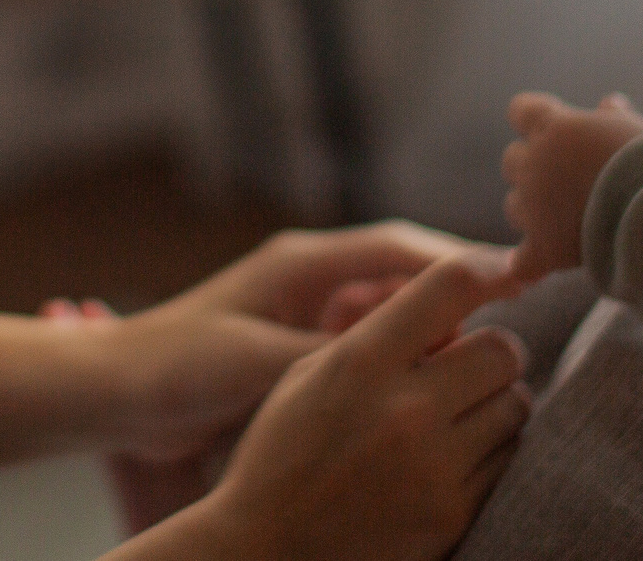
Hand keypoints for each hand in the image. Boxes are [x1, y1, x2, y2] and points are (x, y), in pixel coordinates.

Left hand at [105, 219, 490, 465]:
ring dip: (436, 324)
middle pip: (404, 272)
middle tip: (522, 309)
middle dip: (461, 289)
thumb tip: (393, 360)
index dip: (460, 260)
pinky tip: (435, 380)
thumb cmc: (178, 368)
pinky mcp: (302, 341)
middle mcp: (309, 276)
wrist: (120, 392)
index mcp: (301, 264)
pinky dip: (405, 351)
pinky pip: (370, 338)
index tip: (515, 274)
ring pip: (392, 307)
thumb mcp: (256, 364)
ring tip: (489, 352)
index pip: (398, 249)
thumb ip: (324, 357)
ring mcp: (307, 308)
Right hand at [164, 252, 533, 560]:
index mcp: (361, 362)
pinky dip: (491, 452)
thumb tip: (453, 316)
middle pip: (504, 349)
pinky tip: (454, 456)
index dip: (483, 269)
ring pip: (516, 405)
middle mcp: (405, 410)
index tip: (496, 273)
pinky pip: (508, 461)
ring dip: (497, 402)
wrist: (268, 547)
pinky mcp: (452, 514)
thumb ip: (378, 338)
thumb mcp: (310, 374)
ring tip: (461, 414)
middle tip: (473, 365)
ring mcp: (434, 467)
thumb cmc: (284, 449)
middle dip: (493, 352)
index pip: (449, 287)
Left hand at [501, 91, 642, 279]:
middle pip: (512, 159)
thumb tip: (611, 103)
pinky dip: (528, 264)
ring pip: (514, 205)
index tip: (553, 129)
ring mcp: (534, 206)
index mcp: (554, 127)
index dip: (534, 120)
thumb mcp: (634, 130)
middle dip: (533, 167)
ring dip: (532, 210)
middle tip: (566, 179)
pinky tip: (535, 268)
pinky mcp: (543, 247)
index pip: (522, 110)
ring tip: (567, 219)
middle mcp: (534, 163)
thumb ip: (614, 117)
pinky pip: (522, 260)